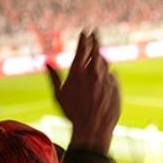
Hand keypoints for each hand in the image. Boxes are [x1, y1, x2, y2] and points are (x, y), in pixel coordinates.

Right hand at [47, 31, 120, 154]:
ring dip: (101, 56)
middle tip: (94, 33)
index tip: (84, 32)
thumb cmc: (72, 113)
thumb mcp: (58, 95)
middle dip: (95, 39)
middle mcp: (94, 72)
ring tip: (97, 54)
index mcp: (78, 71)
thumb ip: (53, 76)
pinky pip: (112, 76)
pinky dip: (107, 74)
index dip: (84, 38)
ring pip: (105, 62)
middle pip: (97, 49)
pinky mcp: (116, 87)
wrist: (93, 129)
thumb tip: (46, 63)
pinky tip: (104, 76)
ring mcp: (107, 79)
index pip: (83, 47)